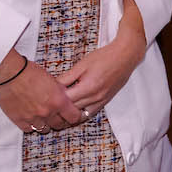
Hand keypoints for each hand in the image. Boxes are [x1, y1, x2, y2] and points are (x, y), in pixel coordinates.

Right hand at [0, 55, 85, 135]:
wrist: (8, 72)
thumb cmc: (29, 72)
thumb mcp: (53, 80)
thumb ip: (60, 93)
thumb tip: (65, 98)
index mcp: (58, 101)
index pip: (74, 117)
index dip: (73, 116)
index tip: (71, 114)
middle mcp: (47, 112)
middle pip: (59, 125)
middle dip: (59, 121)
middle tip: (56, 116)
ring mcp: (32, 117)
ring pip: (44, 129)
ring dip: (45, 124)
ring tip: (42, 117)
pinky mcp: (18, 119)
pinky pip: (28, 129)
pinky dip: (30, 125)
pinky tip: (30, 118)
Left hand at [57, 0, 146, 114]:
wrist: (125, 56)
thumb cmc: (104, 57)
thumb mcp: (81, 64)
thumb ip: (67, 77)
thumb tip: (53, 86)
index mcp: (88, 87)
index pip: (64, 101)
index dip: (53, 99)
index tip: (45, 95)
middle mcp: (96, 97)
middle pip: (71, 110)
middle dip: (59, 108)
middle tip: (49, 103)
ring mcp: (102, 100)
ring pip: (81, 115)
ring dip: (70, 113)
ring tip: (60, 108)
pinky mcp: (106, 101)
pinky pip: (90, 112)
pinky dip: (80, 112)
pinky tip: (73, 107)